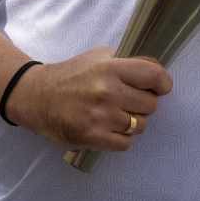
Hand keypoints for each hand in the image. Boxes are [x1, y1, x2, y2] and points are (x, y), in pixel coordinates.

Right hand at [11, 45, 171, 151]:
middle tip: (128, 101)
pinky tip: (109, 128)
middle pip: (151, 104)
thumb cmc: (72, 74)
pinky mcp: (93, 137)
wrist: (37, 96)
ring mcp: (100, 117)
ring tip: (116, 115)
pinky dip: (121, 137)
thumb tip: (157, 71)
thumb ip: (127, 62)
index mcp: (110, 68)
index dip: (162, 83)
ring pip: (140, 125)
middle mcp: (107, 92)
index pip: (154, 76)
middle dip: (143, 103)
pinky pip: (126, 143)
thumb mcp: (98, 57)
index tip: (159, 87)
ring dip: (132, 121)